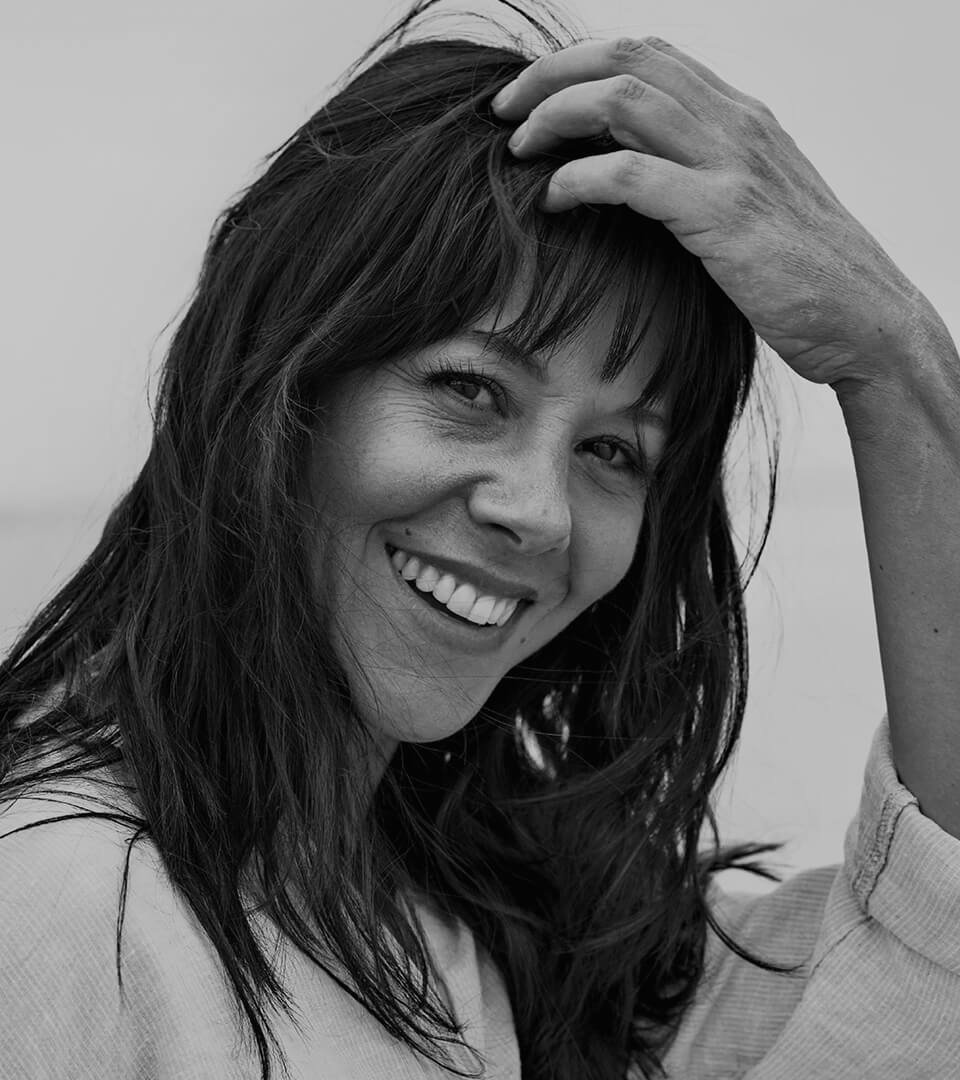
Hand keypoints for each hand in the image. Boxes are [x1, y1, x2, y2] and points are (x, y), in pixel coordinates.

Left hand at [492, 37, 925, 391]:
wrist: (865, 320)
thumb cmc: (804, 277)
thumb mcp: (753, 209)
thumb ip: (703, 180)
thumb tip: (638, 182)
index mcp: (741, 117)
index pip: (649, 54)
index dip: (580, 64)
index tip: (534, 97)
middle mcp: (736, 123)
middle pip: (627, 58)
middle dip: (552, 76)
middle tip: (504, 112)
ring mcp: (732, 163)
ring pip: (623, 100)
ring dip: (556, 117)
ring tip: (519, 149)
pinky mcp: (723, 214)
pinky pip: (630, 175)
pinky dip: (578, 180)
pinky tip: (553, 200)